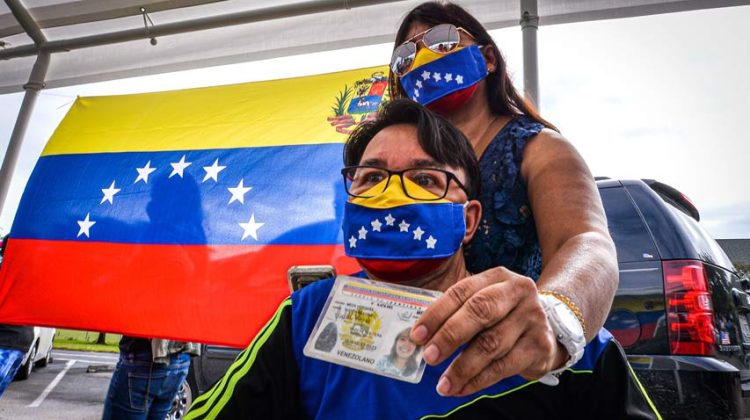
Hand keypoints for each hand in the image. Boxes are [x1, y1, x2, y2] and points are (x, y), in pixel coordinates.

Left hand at [410, 266, 567, 395]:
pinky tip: (461, 388)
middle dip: (450, 336)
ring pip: (491, 344)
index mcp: (497, 277)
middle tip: (429, 356)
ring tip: (443, 384)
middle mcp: (518, 292)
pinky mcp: (540, 345)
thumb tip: (419, 337)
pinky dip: (479, 380)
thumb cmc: (504, 315)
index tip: (417, 336)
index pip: (462, 291)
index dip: (437, 314)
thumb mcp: (484, 303)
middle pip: (480, 312)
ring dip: (462, 367)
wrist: (550, 328)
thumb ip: (455, 314)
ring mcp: (533, 318)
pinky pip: (504, 366)